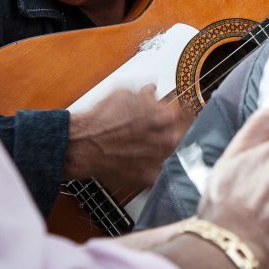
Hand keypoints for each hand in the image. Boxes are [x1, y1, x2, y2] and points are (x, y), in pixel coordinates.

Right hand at [65, 86, 192, 194]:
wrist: (82, 145)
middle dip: (176, 132)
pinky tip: (150, 164)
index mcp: (164, 117)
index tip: (183, 113)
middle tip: (168, 131)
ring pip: (173, 155)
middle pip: (182, 136)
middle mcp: (165, 139)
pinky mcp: (147, 177)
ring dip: (168, 150)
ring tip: (155, 147)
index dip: (183, 113)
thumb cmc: (100, 118)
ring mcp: (158, 160)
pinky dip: (158, 170)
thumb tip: (151, 90)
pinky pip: (160, 174)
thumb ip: (144, 93)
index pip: (186, 115)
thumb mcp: (123, 94)